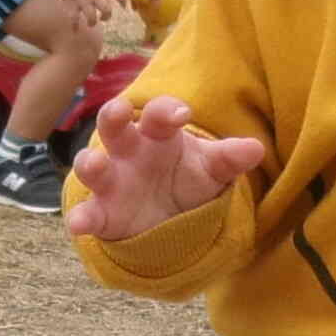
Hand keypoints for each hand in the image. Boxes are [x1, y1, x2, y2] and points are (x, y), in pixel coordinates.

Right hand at [63, 0, 118, 34]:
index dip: (122, 0)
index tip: (124, 6)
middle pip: (106, 8)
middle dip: (107, 15)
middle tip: (104, 17)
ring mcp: (83, 2)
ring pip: (91, 16)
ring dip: (92, 22)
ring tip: (91, 23)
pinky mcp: (73, 6)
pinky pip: (74, 18)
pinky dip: (75, 25)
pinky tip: (75, 30)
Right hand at [64, 95, 266, 242]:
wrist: (173, 219)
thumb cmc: (189, 180)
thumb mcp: (212, 171)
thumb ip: (228, 159)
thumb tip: (255, 149)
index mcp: (158, 135)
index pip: (159, 114)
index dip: (167, 110)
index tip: (183, 114)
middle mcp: (128, 152)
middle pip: (114, 126)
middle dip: (113, 115)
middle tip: (120, 110)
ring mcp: (112, 181)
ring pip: (91, 165)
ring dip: (89, 163)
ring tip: (95, 164)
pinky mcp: (102, 214)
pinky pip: (88, 213)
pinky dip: (81, 218)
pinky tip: (80, 225)